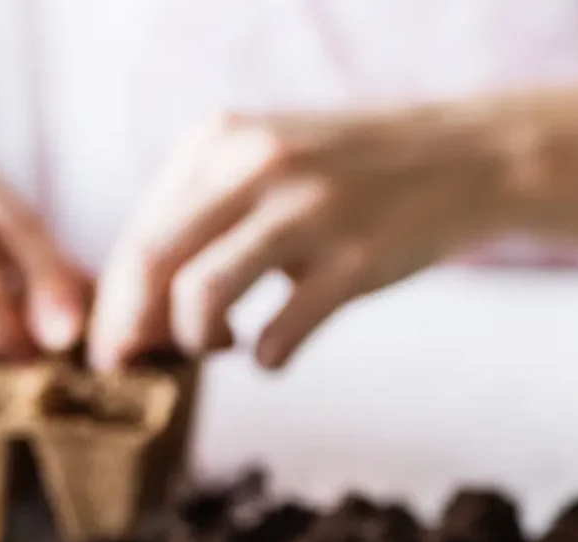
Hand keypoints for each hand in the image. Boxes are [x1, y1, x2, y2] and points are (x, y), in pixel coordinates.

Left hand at [89, 107, 508, 370]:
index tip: (117, 344)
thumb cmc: (352, 175)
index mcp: (221, 139)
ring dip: (197, 341)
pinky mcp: (356, 259)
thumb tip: (139, 299)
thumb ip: (206, 210)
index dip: (115, 302)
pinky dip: (267, 358)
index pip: (139, 231)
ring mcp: (308, 211)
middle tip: (137, 367)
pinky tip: (275, 354)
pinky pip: (280, 331)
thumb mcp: (268, 159)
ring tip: (222, 345)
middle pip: (150, 264)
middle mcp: (255, 164)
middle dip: (131, 330)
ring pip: (199, 296)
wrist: (462, 159)